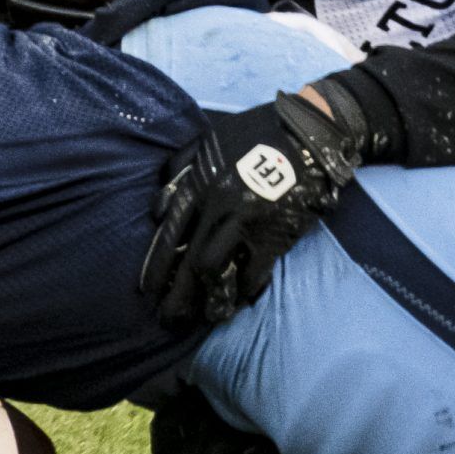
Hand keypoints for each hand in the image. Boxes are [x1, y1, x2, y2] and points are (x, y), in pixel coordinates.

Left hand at [141, 89, 365, 325]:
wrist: (306, 133)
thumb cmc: (253, 135)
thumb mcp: (206, 141)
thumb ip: (177, 170)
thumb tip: (156, 209)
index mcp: (198, 186)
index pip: (168, 237)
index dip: (157, 269)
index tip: (148, 292)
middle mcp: (216, 207)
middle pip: (188, 263)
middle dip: (175, 297)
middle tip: (168, 320)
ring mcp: (246, 222)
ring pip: (217, 272)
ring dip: (209, 300)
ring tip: (204, 319)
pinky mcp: (275, 234)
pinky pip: (254, 273)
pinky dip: (244, 291)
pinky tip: (238, 303)